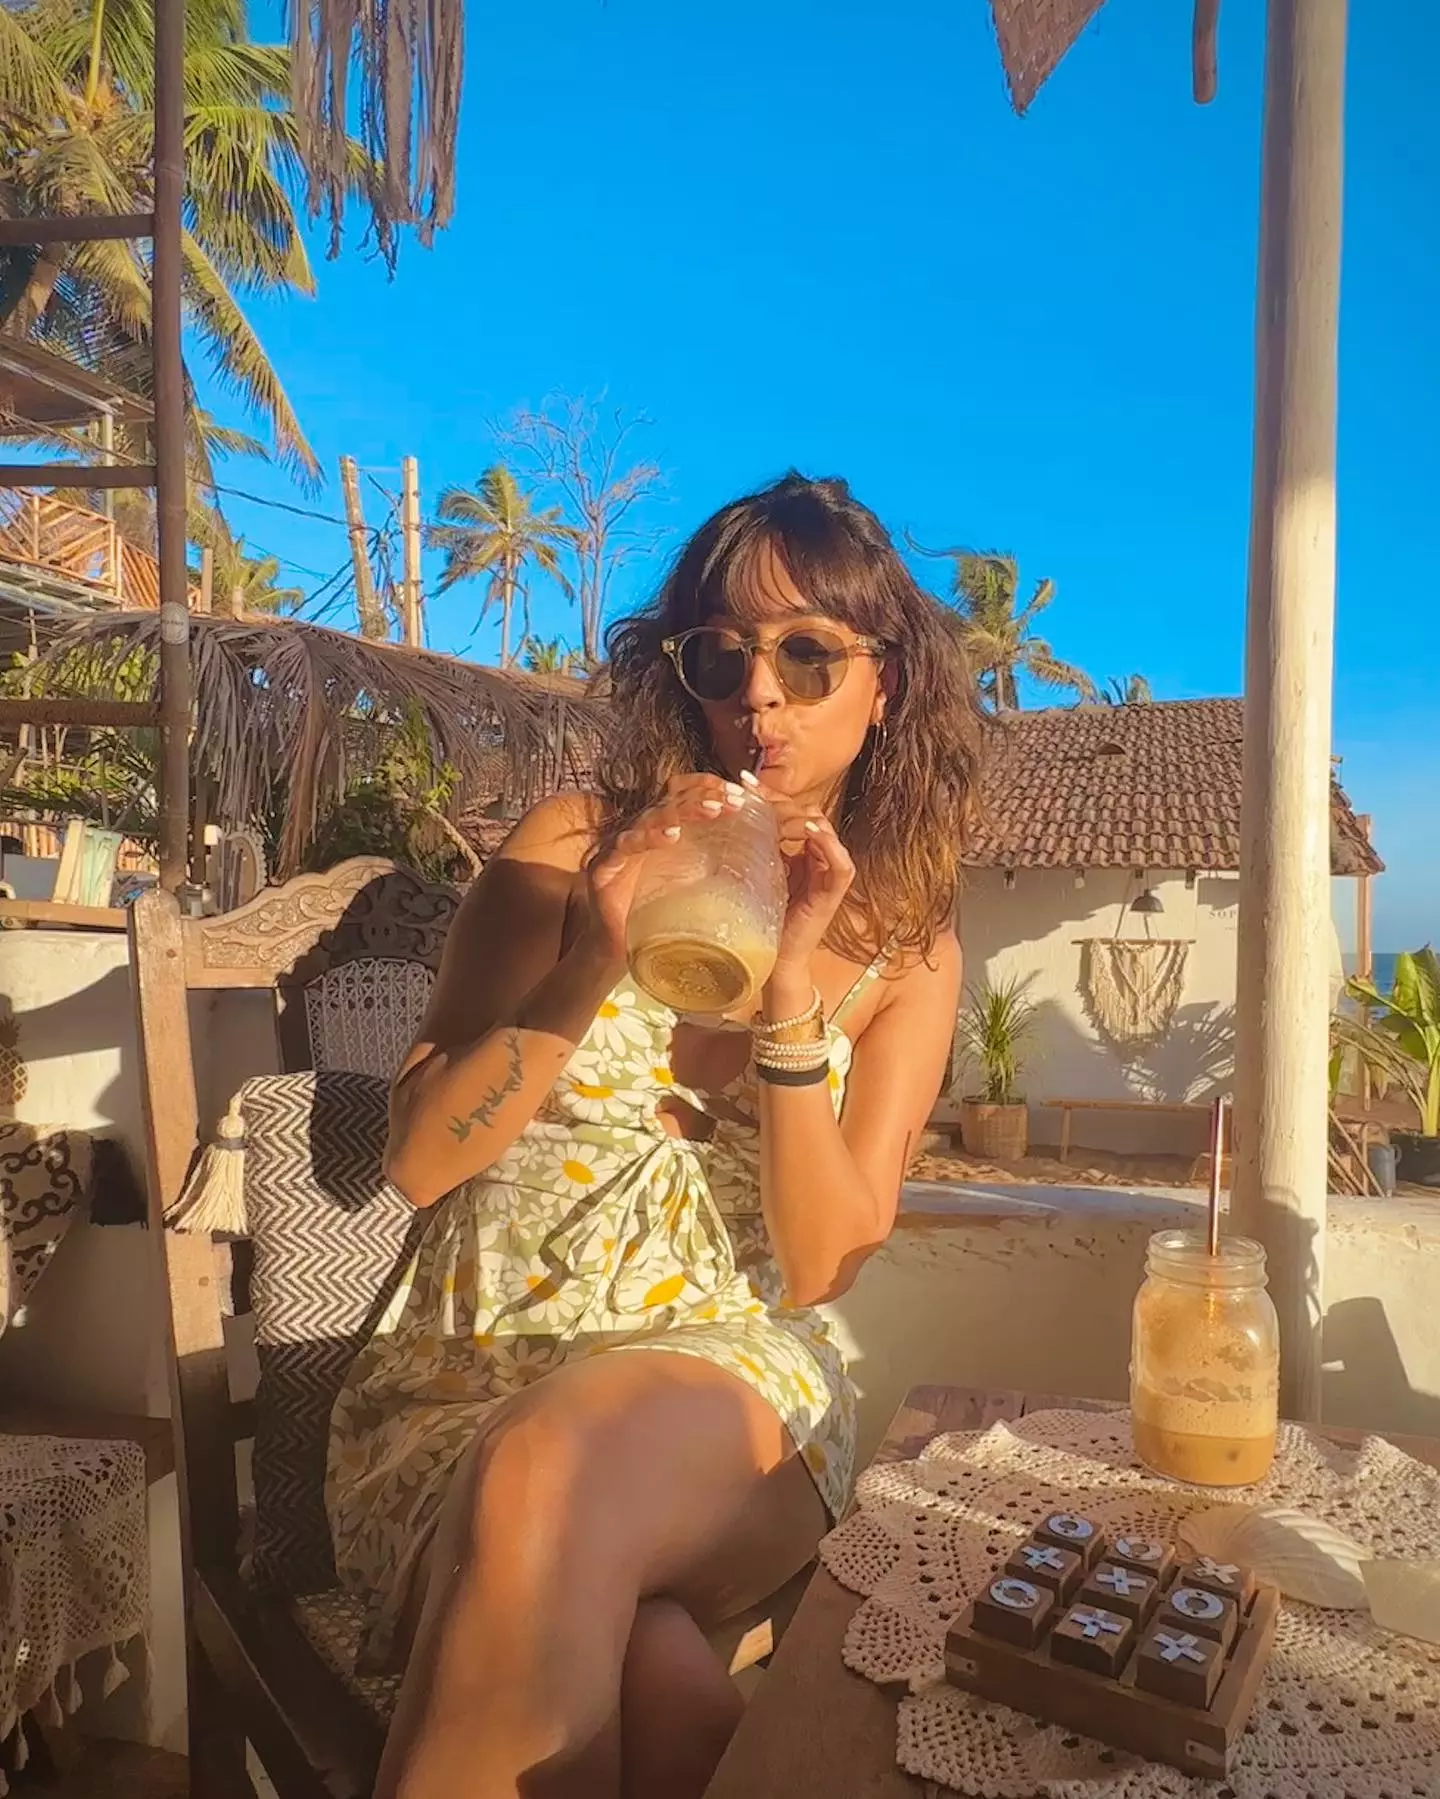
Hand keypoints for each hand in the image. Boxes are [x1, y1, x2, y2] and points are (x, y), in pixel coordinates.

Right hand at [583, 774, 748, 962]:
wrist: (619, 949)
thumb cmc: (658, 914)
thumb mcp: (694, 881)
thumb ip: (715, 861)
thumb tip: (763, 851)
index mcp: (659, 827)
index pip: (682, 792)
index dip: (707, 786)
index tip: (739, 792)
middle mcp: (638, 829)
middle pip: (670, 799)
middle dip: (705, 796)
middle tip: (733, 801)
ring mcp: (618, 846)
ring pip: (652, 816)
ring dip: (683, 811)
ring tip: (711, 811)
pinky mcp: (603, 867)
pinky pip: (626, 845)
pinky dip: (649, 838)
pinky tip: (672, 836)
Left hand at [740, 770, 856, 992]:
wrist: (773, 959)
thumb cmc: (761, 918)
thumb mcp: (754, 873)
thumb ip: (753, 847)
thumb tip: (728, 816)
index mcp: (800, 849)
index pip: (790, 810)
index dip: (769, 793)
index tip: (743, 781)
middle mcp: (818, 856)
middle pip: (807, 813)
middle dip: (779, 799)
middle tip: (750, 790)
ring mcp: (829, 873)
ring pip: (823, 830)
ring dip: (799, 815)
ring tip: (772, 806)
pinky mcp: (834, 893)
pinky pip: (841, 863)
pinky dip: (827, 844)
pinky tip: (807, 831)